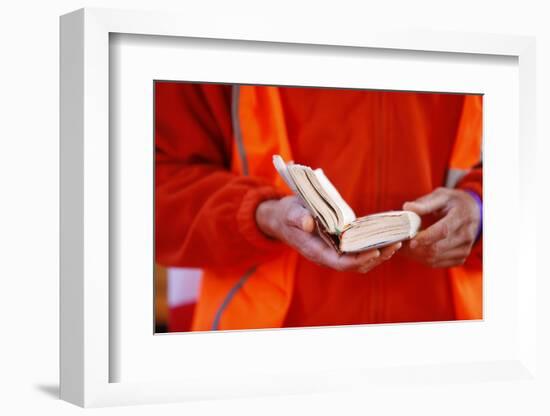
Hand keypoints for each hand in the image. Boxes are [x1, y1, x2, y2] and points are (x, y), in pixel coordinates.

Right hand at [256, 196, 400, 272]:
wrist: (281, 218)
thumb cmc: (286, 214)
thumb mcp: (289, 212)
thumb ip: (298, 217)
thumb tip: (309, 223)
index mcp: (316, 251)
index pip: (342, 263)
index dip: (359, 260)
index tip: (376, 251)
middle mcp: (327, 255)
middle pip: (356, 265)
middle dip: (376, 257)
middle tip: (396, 244)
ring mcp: (334, 251)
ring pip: (360, 260)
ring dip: (379, 254)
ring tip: (397, 242)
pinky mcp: (339, 244)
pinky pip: (359, 250)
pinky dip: (374, 246)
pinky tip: (387, 237)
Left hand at [401, 187, 480, 267]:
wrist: (471, 211)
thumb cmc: (451, 202)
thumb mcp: (440, 196)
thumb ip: (424, 203)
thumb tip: (408, 207)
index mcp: (460, 216)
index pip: (443, 231)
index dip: (425, 237)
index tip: (410, 240)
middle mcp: (466, 235)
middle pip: (437, 248)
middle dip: (415, 248)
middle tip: (400, 244)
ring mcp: (464, 248)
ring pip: (435, 258)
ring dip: (416, 255)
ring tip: (404, 247)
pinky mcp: (460, 258)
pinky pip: (438, 264)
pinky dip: (423, 259)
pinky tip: (415, 251)